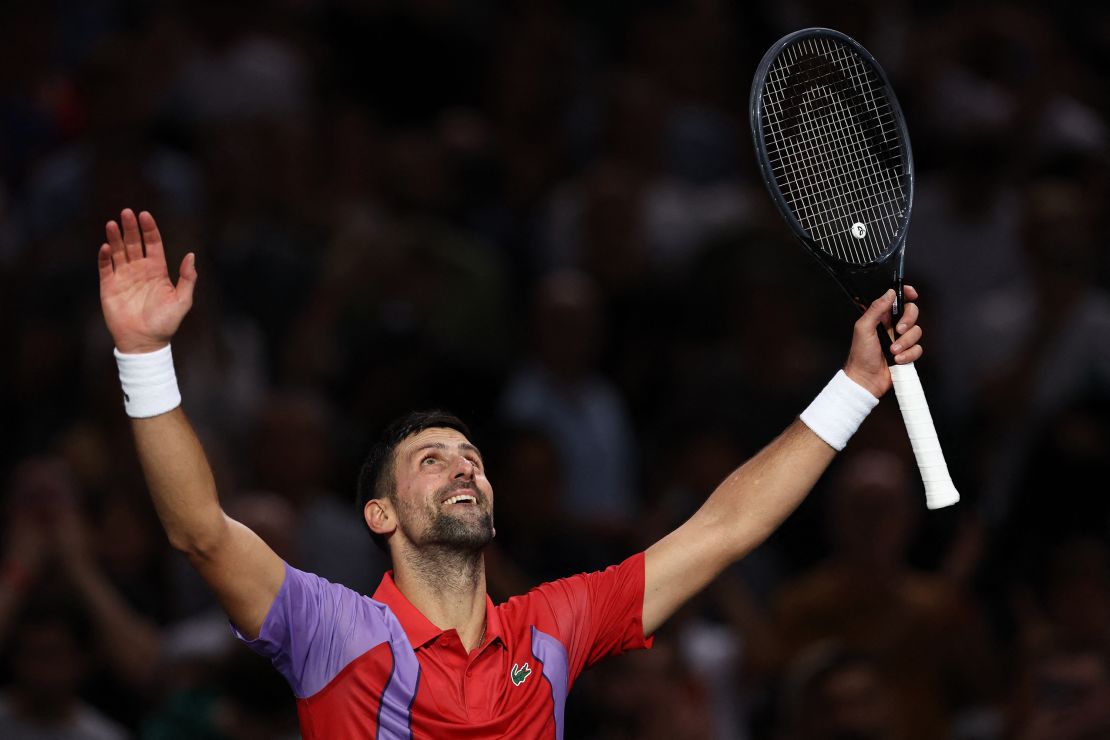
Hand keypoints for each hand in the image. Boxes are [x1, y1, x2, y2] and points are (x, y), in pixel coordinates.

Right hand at [98, 209, 196, 353]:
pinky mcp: (109, 286)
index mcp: (157, 270)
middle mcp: (140, 270)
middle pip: (134, 243)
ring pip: (118, 252)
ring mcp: (123, 277)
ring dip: (115, 238)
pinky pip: (106, 268)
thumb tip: (191, 255)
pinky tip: (106, 246)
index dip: (149, 229)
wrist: (145, 342)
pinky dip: (105, 257)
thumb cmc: (166, 323)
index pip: (152, 244)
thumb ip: (187, 278)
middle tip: (127, 212)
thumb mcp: (183, 300)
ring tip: (113, 224)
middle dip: (131, 228)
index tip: (145, 215)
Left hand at [843, 285, 922, 397]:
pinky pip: (918, 348)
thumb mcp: (863, 328)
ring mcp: (900, 340)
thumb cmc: (860, 356)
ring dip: (905, 342)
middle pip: (911, 313)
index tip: (912, 294)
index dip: (906, 294)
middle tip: (898, 330)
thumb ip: (876, 309)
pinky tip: (897, 359)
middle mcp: (891, 327)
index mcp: (880, 318)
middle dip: (908, 321)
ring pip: (916, 332)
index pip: (897, 300)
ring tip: (892, 350)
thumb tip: (889, 293)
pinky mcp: (907, 353)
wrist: (866, 379)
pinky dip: (908, 354)